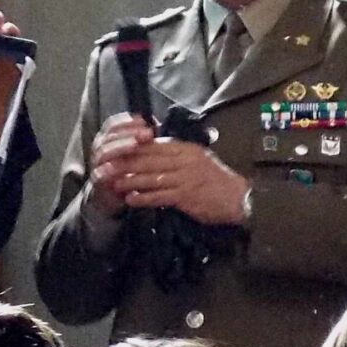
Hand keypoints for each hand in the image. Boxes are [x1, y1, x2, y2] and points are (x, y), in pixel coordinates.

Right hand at [84, 116, 156, 217]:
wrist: (110, 195)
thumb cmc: (126, 170)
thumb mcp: (133, 153)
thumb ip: (141, 139)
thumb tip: (157, 126)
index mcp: (107, 139)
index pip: (113, 124)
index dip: (127, 121)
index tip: (143, 120)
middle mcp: (99, 148)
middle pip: (110, 135)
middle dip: (129, 132)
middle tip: (147, 133)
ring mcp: (96, 164)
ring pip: (104, 151)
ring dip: (120, 146)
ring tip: (135, 145)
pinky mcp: (97, 180)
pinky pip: (100, 173)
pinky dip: (108, 170)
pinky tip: (119, 166)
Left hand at [116, 138, 251, 227]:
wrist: (238, 198)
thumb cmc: (217, 179)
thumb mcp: (199, 159)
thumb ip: (178, 155)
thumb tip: (155, 149)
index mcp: (187, 149)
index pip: (155, 146)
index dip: (135, 149)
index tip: (118, 152)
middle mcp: (185, 161)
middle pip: (149, 161)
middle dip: (127, 164)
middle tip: (109, 167)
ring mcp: (185, 179)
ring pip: (152, 178)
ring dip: (131, 182)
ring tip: (115, 184)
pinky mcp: (185, 197)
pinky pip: (159, 196)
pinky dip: (143, 198)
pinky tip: (131, 199)